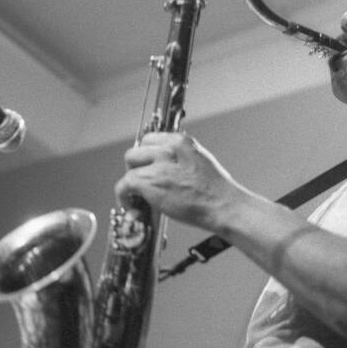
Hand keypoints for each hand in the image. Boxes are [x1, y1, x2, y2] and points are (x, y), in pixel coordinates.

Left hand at [116, 132, 247, 231]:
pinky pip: (123, 185)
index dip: (146, 156)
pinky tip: (133, 208)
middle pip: (137, 150)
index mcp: (182, 141)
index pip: (152, 139)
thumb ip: (180, 159)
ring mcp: (157, 164)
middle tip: (141, 185)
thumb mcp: (200, 161)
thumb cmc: (216, 191)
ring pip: (129, 164)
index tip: (145, 167)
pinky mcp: (148, 181)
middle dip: (136, 167)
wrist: (222, 206)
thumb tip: (163, 169)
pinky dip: (123, 197)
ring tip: (137, 198)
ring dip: (130, 181)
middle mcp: (167, 148)